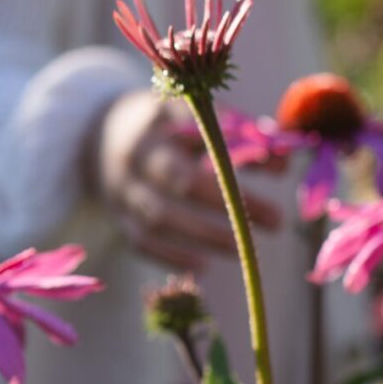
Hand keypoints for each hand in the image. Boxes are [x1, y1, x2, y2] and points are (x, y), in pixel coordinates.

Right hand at [89, 90, 280, 271]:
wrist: (97, 138)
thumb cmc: (165, 129)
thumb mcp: (194, 117)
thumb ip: (238, 134)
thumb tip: (285, 160)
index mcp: (159, 118)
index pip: (205, 134)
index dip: (245, 151)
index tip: (284, 169)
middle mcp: (137, 152)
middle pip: (180, 178)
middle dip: (229, 201)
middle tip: (276, 220)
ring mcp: (121, 186)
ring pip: (160, 215)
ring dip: (205, 234)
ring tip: (242, 247)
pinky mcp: (116, 215)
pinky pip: (140, 241)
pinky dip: (171, 256)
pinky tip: (202, 266)